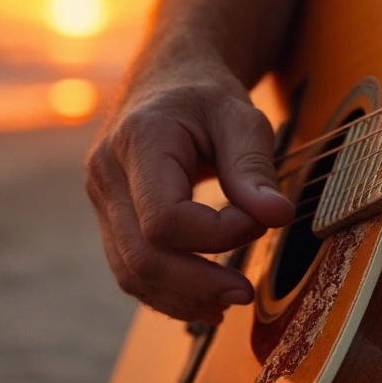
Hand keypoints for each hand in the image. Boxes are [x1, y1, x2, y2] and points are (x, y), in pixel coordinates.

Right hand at [85, 58, 294, 322]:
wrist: (168, 82)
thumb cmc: (206, 98)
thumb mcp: (241, 117)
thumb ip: (255, 167)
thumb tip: (278, 217)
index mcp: (139, 140)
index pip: (165, 219)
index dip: (216, 235)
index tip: (258, 220)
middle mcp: (107, 174)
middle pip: (141, 257)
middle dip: (198, 284)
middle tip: (246, 291)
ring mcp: (102, 201)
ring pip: (130, 273)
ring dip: (182, 299)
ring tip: (231, 301)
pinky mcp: (111, 220)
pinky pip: (130, 270)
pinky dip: (168, 293)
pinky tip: (205, 300)